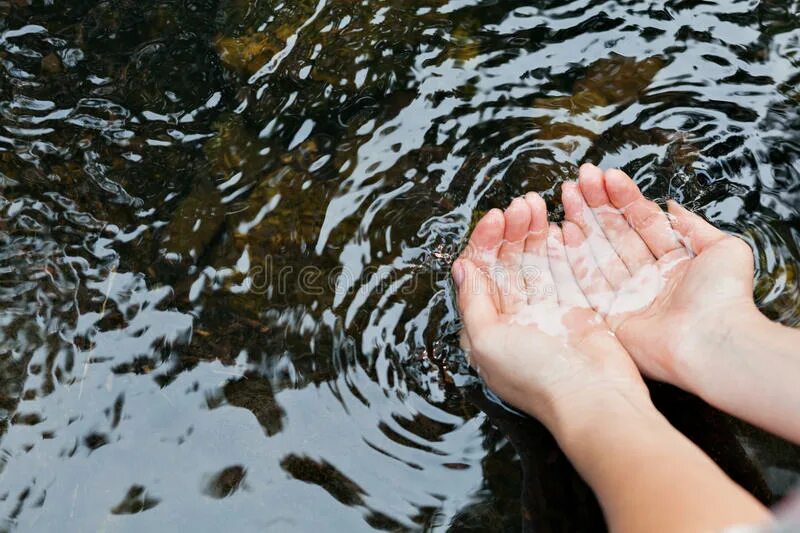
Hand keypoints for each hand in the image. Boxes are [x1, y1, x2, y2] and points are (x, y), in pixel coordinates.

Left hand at [452, 192, 648, 432]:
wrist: (594, 399)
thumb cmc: (536, 377)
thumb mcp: (487, 340)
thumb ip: (472, 301)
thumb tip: (461, 266)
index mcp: (485, 328)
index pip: (480, 273)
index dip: (485, 242)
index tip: (495, 218)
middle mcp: (513, 319)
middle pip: (507, 263)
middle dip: (511, 231)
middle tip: (522, 204)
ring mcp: (546, 313)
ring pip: (534, 262)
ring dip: (532, 232)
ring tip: (537, 204)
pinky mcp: (575, 310)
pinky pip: (562, 271)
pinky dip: (558, 248)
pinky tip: (556, 225)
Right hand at [559, 164, 757, 387]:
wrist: (712, 341)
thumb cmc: (724, 298)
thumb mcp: (724, 249)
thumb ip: (693, 225)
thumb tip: (672, 205)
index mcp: (673, 262)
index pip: (642, 222)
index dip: (625, 198)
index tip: (607, 175)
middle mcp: (647, 277)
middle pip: (616, 233)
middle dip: (598, 203)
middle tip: (581, 177)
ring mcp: (626, 296)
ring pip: (598, 250)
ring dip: (582, 220)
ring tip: (568, 191)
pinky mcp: (608, 315)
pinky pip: (586, 281)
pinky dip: (574, 255)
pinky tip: (565, 227)